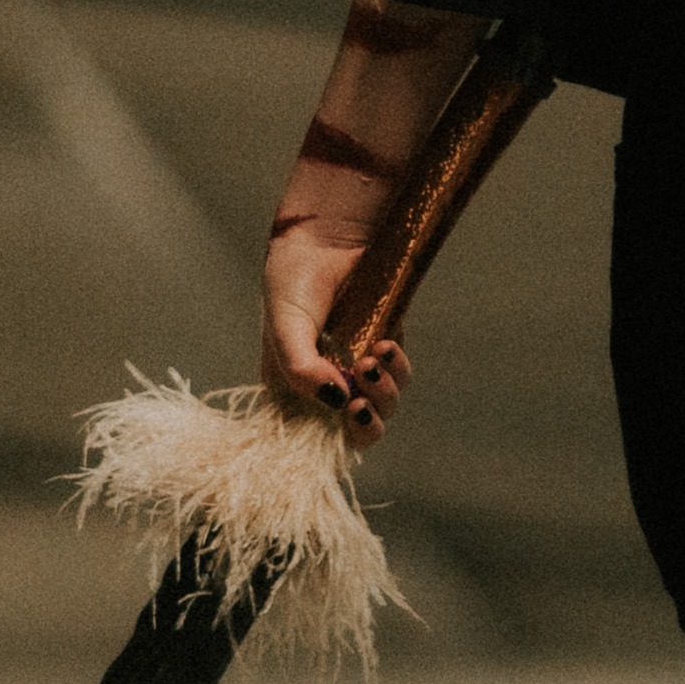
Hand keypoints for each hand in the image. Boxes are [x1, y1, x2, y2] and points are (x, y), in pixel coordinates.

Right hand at [260, 212, 406, 446]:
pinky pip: (399, 375)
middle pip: (355, 432)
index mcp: (294, 391)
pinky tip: (385, 346)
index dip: (331, 445)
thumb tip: (335, 400)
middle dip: (364, 426)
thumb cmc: (293, 282)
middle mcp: (328, 386)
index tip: (337, 428)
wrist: (328, 238)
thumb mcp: (285, 328)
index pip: (314, 440)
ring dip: (382, 394)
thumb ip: (300, 368)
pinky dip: (396, 368)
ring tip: (370, 361)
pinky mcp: (384, 349)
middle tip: (360, 407)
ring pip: (382, 407)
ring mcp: (357, 369)